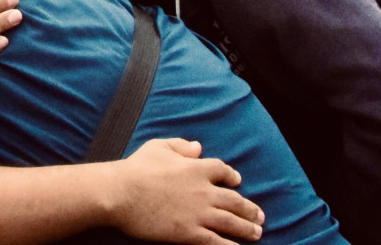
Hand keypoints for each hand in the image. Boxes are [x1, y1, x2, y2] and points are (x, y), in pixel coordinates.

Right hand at [110, 139, 263, 243]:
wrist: (120, 193)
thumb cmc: (135, 169)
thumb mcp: (158, 147)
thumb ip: (180, 145)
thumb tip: (198, 147)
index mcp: (196, 168)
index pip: (223, 171)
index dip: (232, 176)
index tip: (238, 182)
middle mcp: (203, 191)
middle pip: (235, 200)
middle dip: (249, 209)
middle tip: (260, 217)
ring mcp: (199, 213)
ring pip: (231, 222)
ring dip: (247, 228)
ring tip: (257, 234)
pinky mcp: (190, 233)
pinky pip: (217, 242)